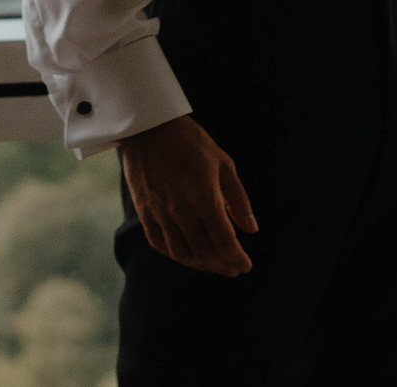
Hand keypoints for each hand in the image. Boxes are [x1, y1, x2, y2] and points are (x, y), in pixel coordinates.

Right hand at [119, 114, 257, 276]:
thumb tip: (251, 229)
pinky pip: (160, 244)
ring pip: (182, 253)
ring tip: (213, 265)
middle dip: (222, 265)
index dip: (236, 258)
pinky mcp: (144, 211)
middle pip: (204, 252)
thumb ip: (238, 200)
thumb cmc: (192, 143)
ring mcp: (160, 213)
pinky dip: (175, 255)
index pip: (224, 241)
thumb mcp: (224, 164)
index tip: (245, 266)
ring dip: (200, 264)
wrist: (150, 127)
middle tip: (232, 269)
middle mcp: (181, 210)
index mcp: (204, 197)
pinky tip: (186, 255)